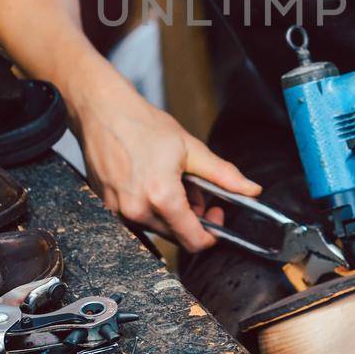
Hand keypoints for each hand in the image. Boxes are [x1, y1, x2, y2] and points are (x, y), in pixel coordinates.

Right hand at [68, 56, 259, 251]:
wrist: (103, 112)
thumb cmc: (142, 125)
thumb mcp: (190, 148)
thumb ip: (223, 175)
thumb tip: (251, 190)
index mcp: (161, 198)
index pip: (193, 241)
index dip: (212, 233)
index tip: (216, 215)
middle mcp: (137, 211)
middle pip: (176, 235)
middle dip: (191, 217)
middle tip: (193, 188)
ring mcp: (118, 211)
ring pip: (157, 227)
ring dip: (170, 212)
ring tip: (170, 180)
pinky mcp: (106, 207)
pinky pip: (137, 218)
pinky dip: (149, 207)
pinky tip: (149, 181)